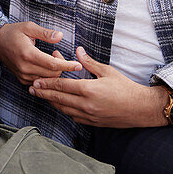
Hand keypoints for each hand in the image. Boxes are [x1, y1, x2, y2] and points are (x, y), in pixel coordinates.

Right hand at [0, 21, 81, 83]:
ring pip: (47, 80)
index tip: (78, 65)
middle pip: (52, 75)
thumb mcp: (29, 27)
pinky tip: (45, 65)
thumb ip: (45, 33)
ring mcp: (23, 75)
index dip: (68, 65)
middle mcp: (25, 67)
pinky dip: (46, 76)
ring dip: (54, 71)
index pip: (53, 65)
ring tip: (50, 57)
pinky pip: (40, 82)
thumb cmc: (13, 33)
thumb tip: (60, 36)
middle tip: (57, 53)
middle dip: (61, 66)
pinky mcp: (22, 79)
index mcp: (28, 54)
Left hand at [28, 46, 169, 127]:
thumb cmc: (126, 88)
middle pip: (58, 99)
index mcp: (89, 90)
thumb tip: (78, 50)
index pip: (62, 85)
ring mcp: (88, 116)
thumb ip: (89, 63)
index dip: (47, 83)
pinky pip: (73, 117)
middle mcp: (86, 105)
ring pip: (64, 109)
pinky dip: (64, 110)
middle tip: (31, 89)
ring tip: (41, 96)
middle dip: (43, 93)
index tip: (36, 81)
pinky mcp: (92, 123)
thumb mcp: (108, 71)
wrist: (141, 109)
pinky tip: (59, 105)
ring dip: (51, 102)